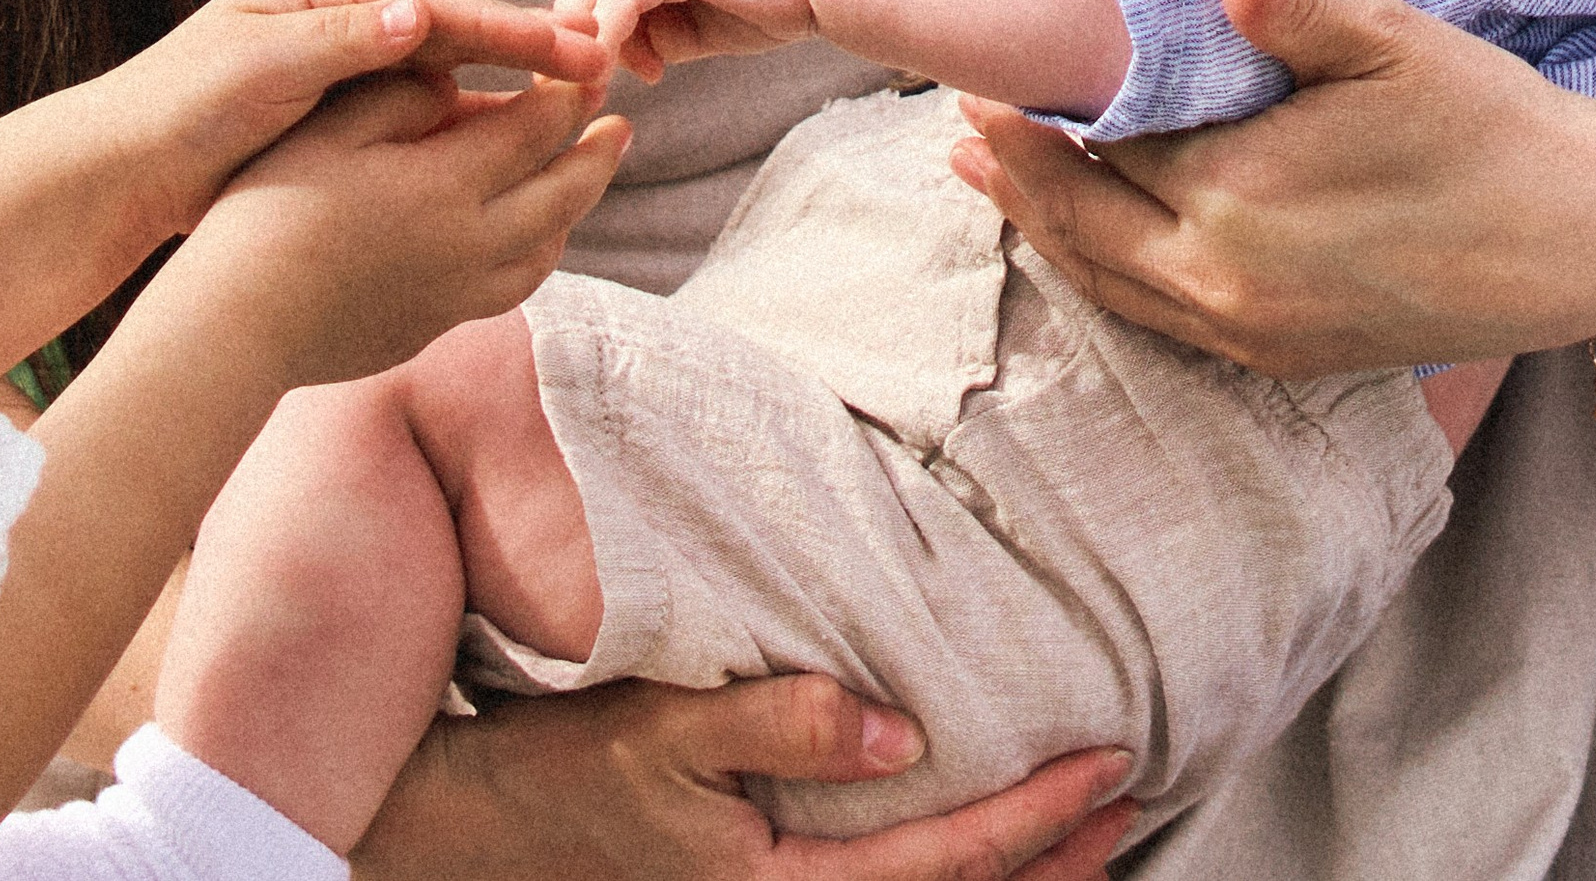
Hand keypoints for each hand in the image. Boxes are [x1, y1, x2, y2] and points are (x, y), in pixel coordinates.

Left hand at [112, 0, 612, 238]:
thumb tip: (417, 13)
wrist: (121, 170)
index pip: (431, 2)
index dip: (504, 24)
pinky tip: (502, 145)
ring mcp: (337, 66)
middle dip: (521, 46)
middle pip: (447, 28)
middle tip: (599, 65)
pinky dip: (462, 123)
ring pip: (439, 70)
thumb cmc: (179, 110)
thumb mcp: (258, 68)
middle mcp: (334, 20)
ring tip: (571, 102)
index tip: (569, 44)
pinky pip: (415, 112)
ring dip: (502, 84)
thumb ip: (339, 42)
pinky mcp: (333, 114)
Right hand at [171, 72, 629, 387]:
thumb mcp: (329, 130)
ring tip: (584, 181)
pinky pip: (512, 288)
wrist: (237, 325)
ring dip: (576, 209)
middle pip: (562, 194)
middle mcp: (470, 243)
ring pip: (546, 248)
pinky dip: (539, 255)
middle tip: (622, 127)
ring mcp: (458, 294)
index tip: (586, 73)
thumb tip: (458, 83)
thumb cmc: (268, 211)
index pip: (534, 131)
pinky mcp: (435, 327)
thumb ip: (401, 97)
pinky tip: (530, 243)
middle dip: (597, 155)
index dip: (566, 97)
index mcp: (446, 182)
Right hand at [353, 675, 1136, 880]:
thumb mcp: (662, 734)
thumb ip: (783, 728)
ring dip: (1009, 875)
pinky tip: (955, 841)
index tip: (1111, 759)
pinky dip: (938, 874)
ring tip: (1081, 835)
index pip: (947, 861)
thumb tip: (906, 731)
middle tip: (1130, 799)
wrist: (465, 830)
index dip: (1039, 816)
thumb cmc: (558, 773)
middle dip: (1055, 862)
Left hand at [557, 0, 809, 81]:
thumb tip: (630, 60)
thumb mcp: (701, 25)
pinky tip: (612, 67)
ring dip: (591, 36)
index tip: (572, 73)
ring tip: (592, 82)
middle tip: (568, 82)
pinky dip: (611, 29)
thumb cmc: (777, 2)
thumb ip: (659, 35)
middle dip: (572, 31)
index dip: (577, 24)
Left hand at [950, 0, 1595, 375]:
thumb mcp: (1395, 45)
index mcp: (1236, 195)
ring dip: (1038, 225)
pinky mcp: (1274, 358)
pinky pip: (1152, 320)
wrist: (1584, 241)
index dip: (1035, 108)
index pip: (1099, 147)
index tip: (979, 69)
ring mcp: (1246, 329)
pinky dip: (1097, 277)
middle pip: (1077, 221)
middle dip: (1011, 168)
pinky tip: (1078, 246)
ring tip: (982, 174)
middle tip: (958, 117)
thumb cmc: (1489, 124)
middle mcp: (1224, 278)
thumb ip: (1294, 6)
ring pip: (1104, 280)